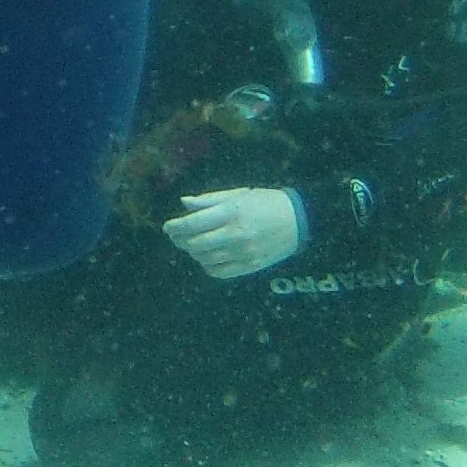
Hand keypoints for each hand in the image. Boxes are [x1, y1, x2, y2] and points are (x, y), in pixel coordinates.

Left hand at [164, 188, 307, 279]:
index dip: (175, 227)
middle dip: (180, 241)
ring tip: (191, 245)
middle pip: (195, 244)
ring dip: (193, 253)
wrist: (299, 220)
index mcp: (231, 212)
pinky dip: (207, 266)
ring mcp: (243, 252)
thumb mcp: (237, 194)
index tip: (167, 227)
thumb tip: (184, 203)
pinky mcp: (250, 265)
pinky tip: (207, 258)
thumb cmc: (265, 202)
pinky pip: (220, 272)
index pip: (192, 224)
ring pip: (205, 259)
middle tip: (176, 237)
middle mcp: (235, 233)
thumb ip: (209, 200)